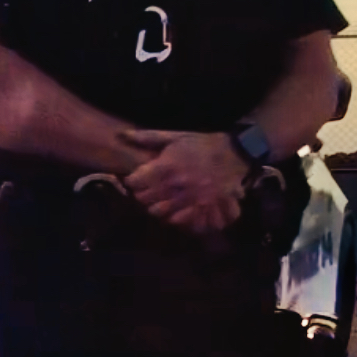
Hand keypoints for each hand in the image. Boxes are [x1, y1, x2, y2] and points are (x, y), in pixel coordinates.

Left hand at [121, 129, 248, 234]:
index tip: (136, 179)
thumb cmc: (202, 144)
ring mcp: (191, 200)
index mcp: (167, 167)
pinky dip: (174, 217)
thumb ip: (147, 138)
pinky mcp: (205, 209)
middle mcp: (177, 186)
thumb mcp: (175, 137)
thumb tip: (121, 135)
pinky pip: (181, 221)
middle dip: (142, 195)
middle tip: (148, 190)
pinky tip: (176, 209)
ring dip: (156, 207)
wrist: (235, 154)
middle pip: (144, 201)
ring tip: (160, 200)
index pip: (134, 183)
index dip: (132, 181)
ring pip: (159, 213)